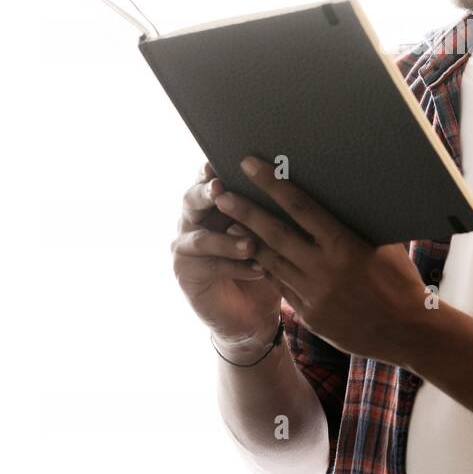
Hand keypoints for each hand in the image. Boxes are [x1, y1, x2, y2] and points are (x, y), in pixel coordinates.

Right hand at [171, 160, 283, 347]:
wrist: (253, 312)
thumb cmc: (266, 263)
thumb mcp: (270, 233)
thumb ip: (268, 209)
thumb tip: (286, 180)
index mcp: (213, 203)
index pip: (208, 179)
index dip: (212, 169)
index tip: (224, 161)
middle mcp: (194, 220)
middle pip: (191, 199)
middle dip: (206, 192)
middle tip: (220, 187)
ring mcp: (185, 246)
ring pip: (201, 237)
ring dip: (227, 240)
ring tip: (251, 244)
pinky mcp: (185, 272)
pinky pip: (208, 266)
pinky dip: (235, 267)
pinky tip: (258, 270)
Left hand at [212, 155, 429, 365]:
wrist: (408, 331)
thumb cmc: (401, 280)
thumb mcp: (383, 244)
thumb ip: (356, 223)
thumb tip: (340, 194)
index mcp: (344, 244)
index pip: (300, 206)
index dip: (272, 183)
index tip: (250, 165)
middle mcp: (323, 268)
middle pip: (275, 233)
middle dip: (245, 211)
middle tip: (221, 194)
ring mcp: (313, 294)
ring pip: (271, 261)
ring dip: (247, 241)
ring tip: (228, 224)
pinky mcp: (309, 315)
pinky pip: (281, 286)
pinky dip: (266, 269)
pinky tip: (252, 256)